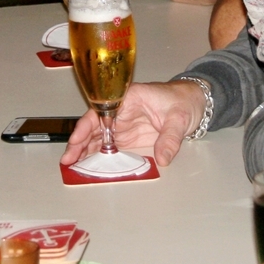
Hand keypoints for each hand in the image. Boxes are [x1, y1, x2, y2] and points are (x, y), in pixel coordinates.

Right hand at [58, 80, 205, 167]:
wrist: (195, 103)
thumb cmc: (185, 101)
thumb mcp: (179, 118)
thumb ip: (170, 138)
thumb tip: (162, 158)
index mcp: (129, 98)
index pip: (101, 112)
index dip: (86, 127)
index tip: (77, 140)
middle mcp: (121, 110)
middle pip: (94, 126)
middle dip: (79, 142)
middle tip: (68, 160)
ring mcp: (124, 124)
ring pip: (98, 137)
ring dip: (84, 150)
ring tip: (72, 165)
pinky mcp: (129, 136)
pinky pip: (109, 146)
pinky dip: (97, 155)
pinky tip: (88, 165)